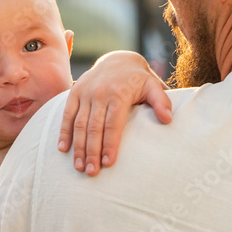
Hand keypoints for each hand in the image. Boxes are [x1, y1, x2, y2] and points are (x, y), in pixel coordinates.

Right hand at [58, 50, 171, 175]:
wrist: (118, 59)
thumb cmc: (139, 79)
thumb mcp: (154, 86)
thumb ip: (162, 102)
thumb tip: (168, 120)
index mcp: (119, 93)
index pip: (113, 124)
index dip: (110, 144)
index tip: (109, 163)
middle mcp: (99, 93)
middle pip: (94, 127)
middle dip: (92, 151)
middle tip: (92, 172)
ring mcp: (85, 93)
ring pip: (79, 124)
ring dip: (78, 147)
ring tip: (79, 167)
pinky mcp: (75, 92)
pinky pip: (67, 114)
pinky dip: (64, 132)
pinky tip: (63, 149)